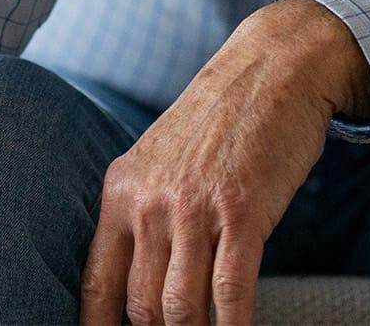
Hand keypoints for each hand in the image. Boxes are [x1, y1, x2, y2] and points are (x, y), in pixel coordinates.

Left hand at [78, 0, 361, 325]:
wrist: (273, 67)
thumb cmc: (220, 121)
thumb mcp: (160, 159)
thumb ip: (143, 213)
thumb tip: (137, 283)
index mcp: (121, 190)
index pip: (96, 284)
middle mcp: (150, 202)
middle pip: (142, 306)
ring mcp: (195, 207)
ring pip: (181, 307)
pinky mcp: (242, 211)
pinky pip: (229, 293)